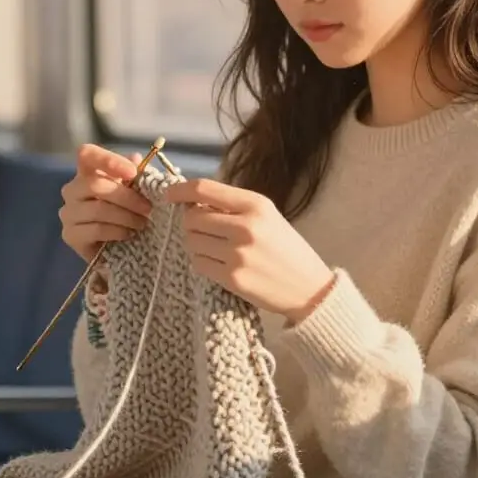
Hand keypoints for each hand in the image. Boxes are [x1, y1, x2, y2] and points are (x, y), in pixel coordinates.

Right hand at [59, 144, 152, 262]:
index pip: (87, 154)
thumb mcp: (134, 191)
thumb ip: (134, 174)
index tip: (132, 173)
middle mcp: (72, 190)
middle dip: (127, 197)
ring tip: (142, 223)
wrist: (115, 249)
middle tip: (148, 208)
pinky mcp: (70, 235)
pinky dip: (117, 231)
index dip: (109, 161)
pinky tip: (129, 234)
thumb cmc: (125, 213)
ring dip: (126, 216)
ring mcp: (68, 213)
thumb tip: (136, 159)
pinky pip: (96, 230)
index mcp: (86, 172)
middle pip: (95, 185)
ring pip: (98, 209)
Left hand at [164, 179, 333, 322]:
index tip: (168, 194)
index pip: (204, 189)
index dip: (180, 190)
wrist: (309, 288)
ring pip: (191, 241)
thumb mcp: (266, 216)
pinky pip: (198, 263)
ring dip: (197, 244)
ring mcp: (238, 254)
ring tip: (217, 248)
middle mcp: (246, 227)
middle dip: (191, 223)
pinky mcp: (232, 279)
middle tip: (206, 230)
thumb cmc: (285, 248)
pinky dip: (203, 262)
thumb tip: (189, 201)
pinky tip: (221, 264)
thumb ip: (232, 205)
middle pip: (192, 217)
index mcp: (256, 205)